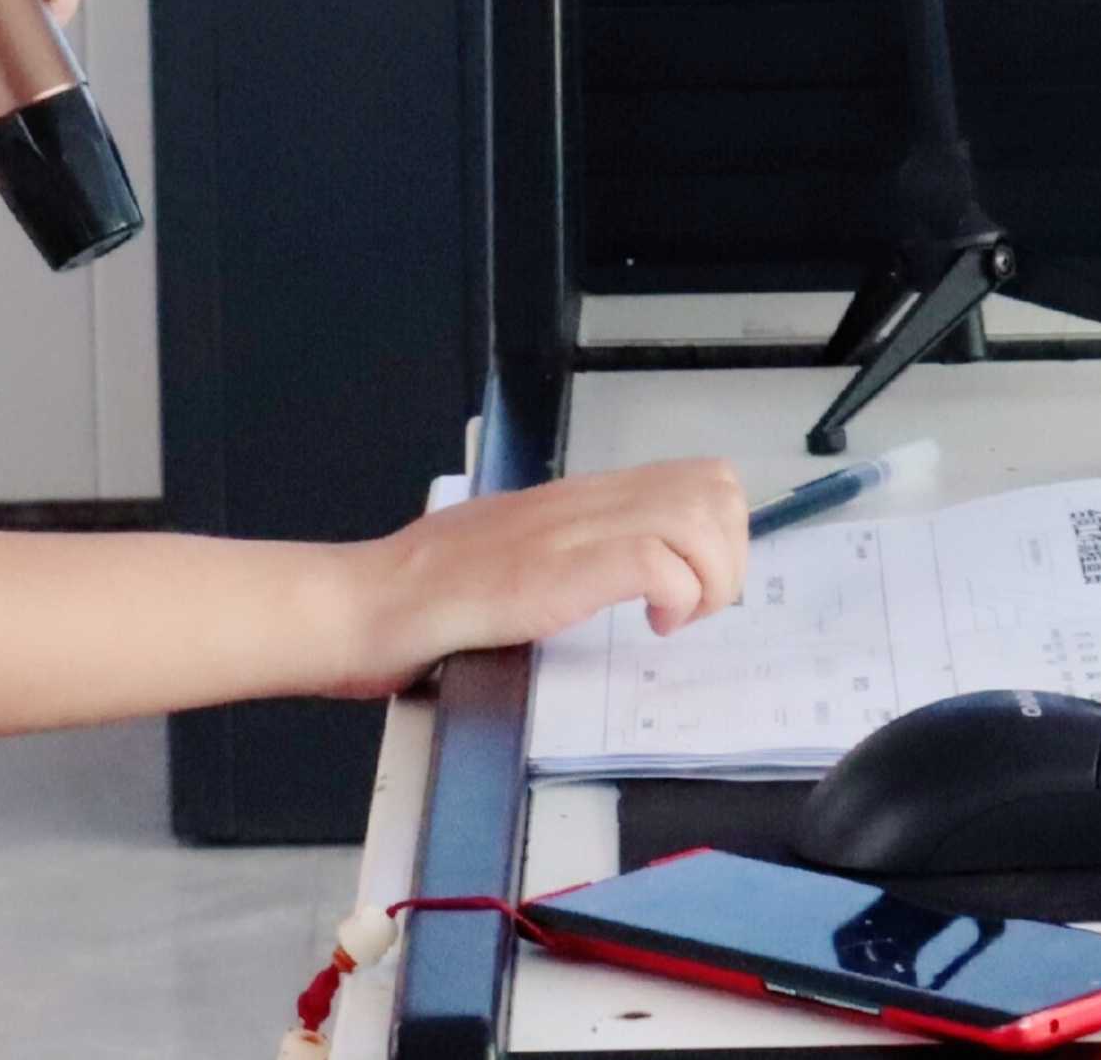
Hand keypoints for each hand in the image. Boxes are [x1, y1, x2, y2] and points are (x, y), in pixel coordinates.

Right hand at [332, 457, 751, 697]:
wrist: (372, 602)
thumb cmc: (428, 592)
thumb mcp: (513, 550)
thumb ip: (566, 548)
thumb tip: (620, 568)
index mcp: (577, 497)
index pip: (694, 475)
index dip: (719, 531)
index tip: (692, 582)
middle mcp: (583, 502)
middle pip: (714, 488)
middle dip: (728, 556)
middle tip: (693, 602)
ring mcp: (573, 532)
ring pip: (699, 518)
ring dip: (709, 578)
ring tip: (674, 616)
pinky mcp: (561, 571)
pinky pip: (658, 563)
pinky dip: (674, 598)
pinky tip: (649, 625)